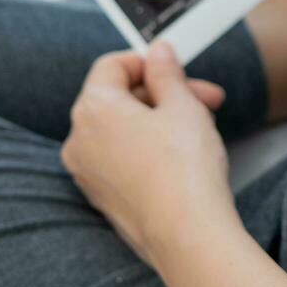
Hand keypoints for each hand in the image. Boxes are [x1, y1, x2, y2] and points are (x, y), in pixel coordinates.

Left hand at [61, 45, 237, 266]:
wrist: (187, 235)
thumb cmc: (185, 167)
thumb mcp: (183, 105)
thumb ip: (167, 72)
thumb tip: (158, 51)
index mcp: (93, 108)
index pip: (112, 65)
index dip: (149, 61)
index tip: (179, 69)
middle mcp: (79, 140)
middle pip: (118, 98)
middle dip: (164, 93)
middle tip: (207, 99)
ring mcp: (87, 173)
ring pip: (121, 130)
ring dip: (159, 121)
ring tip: (201, 128)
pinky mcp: (103, 198)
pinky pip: (121, 159)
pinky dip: (147, 149)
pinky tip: (183, 157)